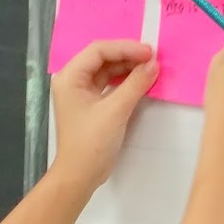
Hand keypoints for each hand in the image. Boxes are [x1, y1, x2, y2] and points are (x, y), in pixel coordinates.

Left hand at [51, 39, 158, 190]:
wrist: (80, 175)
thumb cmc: (92, 142)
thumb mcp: (115, 111)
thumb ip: (135, 84)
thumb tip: (154, 65)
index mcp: (70, 77)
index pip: (99, 51)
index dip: (125, 48)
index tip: (149, 52)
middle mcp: (73, 80)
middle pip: (102, 59)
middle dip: (128, 57)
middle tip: (153, 59)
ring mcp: (81, 93)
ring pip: (107, 72)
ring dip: (128, 69)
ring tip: (150, 68)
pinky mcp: (91, 105)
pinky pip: (109, 86)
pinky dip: (125, 82)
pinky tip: (141, 81)